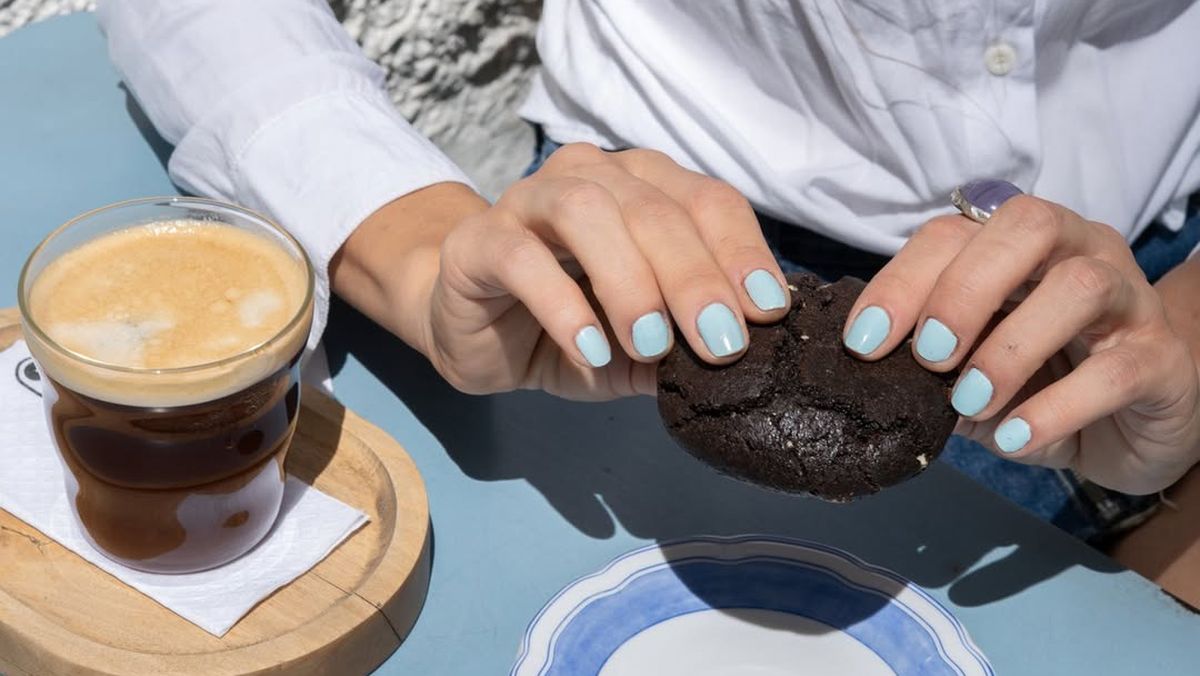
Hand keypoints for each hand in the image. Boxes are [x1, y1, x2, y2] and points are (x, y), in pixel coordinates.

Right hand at [406, 144, 788, 399]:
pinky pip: (522, 258)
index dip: (742, 252)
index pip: (708, 201)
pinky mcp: (480, 239)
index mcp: (645, 188)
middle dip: (694, 277)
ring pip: (587, 212)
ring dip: (630, 281)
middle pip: (654, 208)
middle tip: (720, 343)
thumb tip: (754, 360)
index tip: (768, 311)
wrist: (475, 333)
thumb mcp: (642, 348)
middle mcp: (592, 177)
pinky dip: (562, 305)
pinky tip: (588, 350)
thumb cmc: (571, 329)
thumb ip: (687, 346)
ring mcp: (530, 200)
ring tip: (652, 345)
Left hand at [842, 180, 1199, 493]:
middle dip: (963, 290)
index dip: (903, 281)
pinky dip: (1055, 409)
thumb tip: (872, 376)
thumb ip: (931, 363)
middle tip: (928, 356)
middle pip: (1026, 226)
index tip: (864, 342)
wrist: (1136, 423)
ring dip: (1009, 347)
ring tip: (969, 401)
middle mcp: (1079, 249)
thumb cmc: (1042, 380)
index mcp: (1018, 243)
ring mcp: (1130, 297)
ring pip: (1079, 286)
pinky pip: (1115, 370)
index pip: (953, 233)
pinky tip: (1015, 438)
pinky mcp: (1164, 358)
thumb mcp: (972, 369)